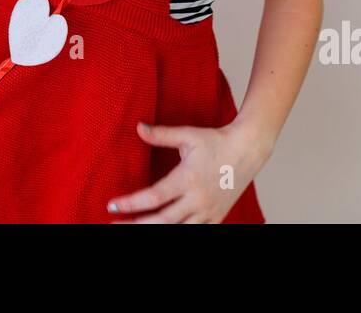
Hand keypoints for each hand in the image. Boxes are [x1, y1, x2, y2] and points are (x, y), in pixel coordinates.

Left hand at [106, 120, 270, 222]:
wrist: (248, 150)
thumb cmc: (216, 141)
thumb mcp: (188, 135)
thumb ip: (161, 134)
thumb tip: (138, 127)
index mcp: (188, 179)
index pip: (154, 197)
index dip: (131, 203)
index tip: (112, 206)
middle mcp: (198, 199)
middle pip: (162, 221)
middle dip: (135, 225)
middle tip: (113, 224)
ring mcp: (208, 211)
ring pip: (177, 231)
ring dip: (154, 231)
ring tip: (134, 228)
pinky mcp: (216, 218)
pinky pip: (194, 233)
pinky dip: (177, 233)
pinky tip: (160, 230)